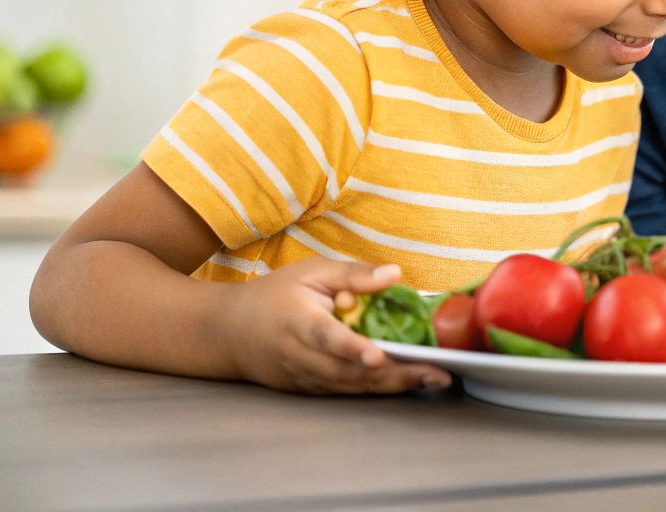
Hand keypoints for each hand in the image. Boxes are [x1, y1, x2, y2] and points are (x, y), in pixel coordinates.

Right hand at [216, 259, 450, 394]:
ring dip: (393, 385)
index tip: (377, 355)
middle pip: (347, 371)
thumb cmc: (275, 295)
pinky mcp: (309, 389)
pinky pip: (346, 392)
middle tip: (436, 373)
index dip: (351, 348)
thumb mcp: (312, 272)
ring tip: (434, 379)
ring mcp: (303, 377)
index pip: (326, 337)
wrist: (229, 332)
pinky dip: (377, 389)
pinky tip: (409, 383)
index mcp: (297, 321)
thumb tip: (395, 274)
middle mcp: (299, 356)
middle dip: (393, 374)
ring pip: (350, 386)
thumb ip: (354, 274)